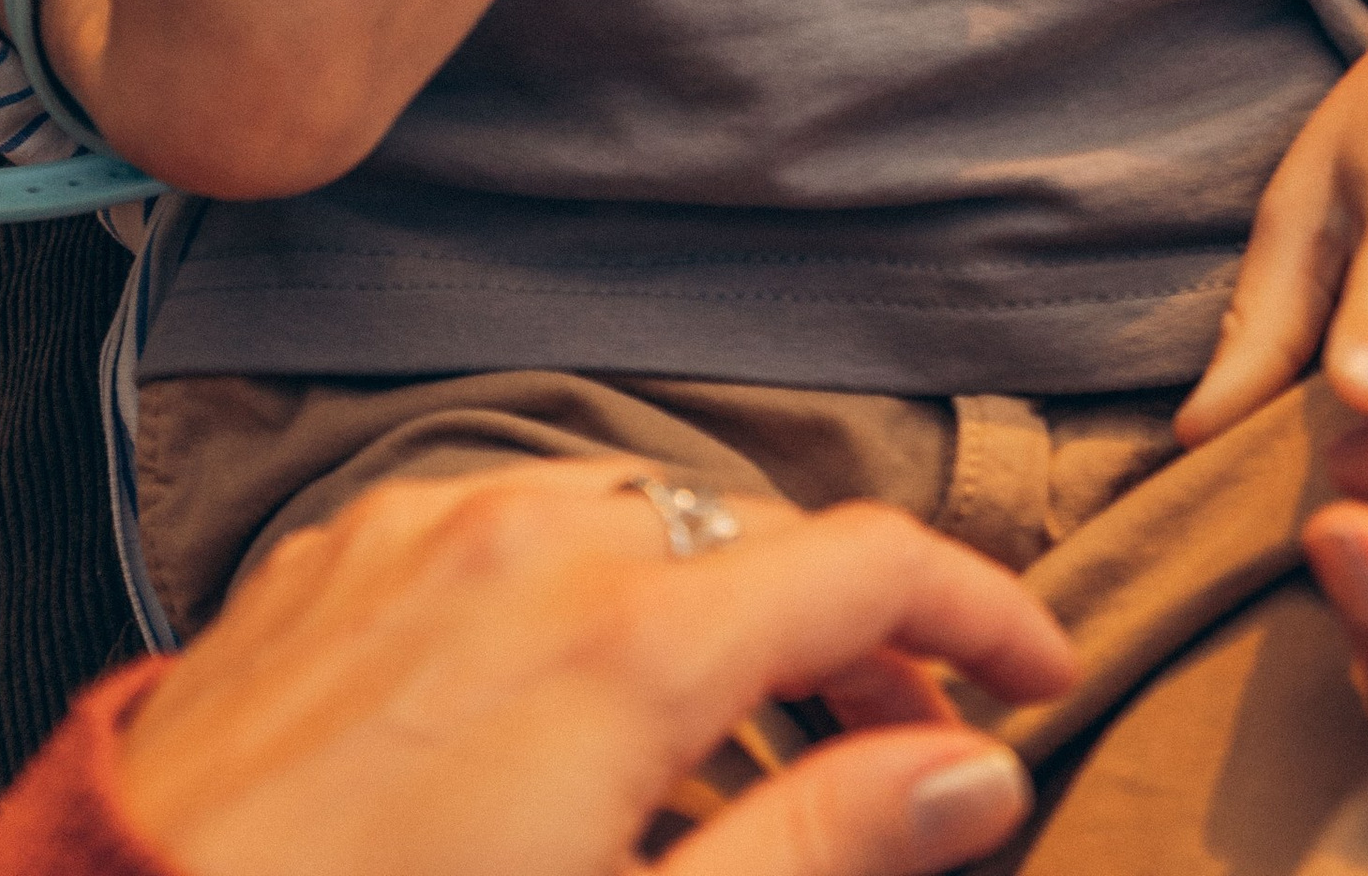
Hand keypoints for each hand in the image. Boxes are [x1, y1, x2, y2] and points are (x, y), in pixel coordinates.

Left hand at [109, 462, 1075, 875]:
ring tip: (746, 746)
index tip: (1046, 679)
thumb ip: (816, 843)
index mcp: (622, 631)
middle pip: (753, 538)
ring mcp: (410, 530)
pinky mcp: (321, 561)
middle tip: (910, 752)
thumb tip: (975, 772)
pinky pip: (496, 536)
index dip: (981, 614)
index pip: (865, 561)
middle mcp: (526, 535)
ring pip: (627, 524)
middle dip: (851, 634)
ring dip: (713, 613)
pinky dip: (577, 599)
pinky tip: (571, 716)